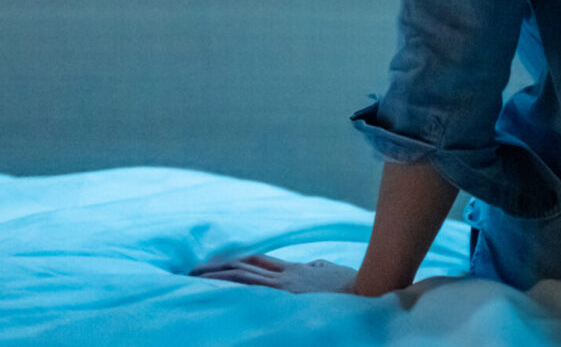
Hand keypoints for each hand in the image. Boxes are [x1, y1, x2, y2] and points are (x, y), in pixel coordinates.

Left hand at [189, 254, 359, 293]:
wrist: (369, 288)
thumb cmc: (354, 284)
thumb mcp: (332, 272)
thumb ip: (318, 268)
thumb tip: (314, 267)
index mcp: (294, 271)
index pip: (256, 262)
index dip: (233, 262)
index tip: (214, 265)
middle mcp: (285, 277)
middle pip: (243, 267)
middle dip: (216, 269)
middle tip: (191, 272)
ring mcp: (285, 288)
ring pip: (244, 277)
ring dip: (218, 277)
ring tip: (194, 280)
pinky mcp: (288, 298)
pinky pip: (254, 291)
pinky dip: (235, 289)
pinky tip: (217, 292)